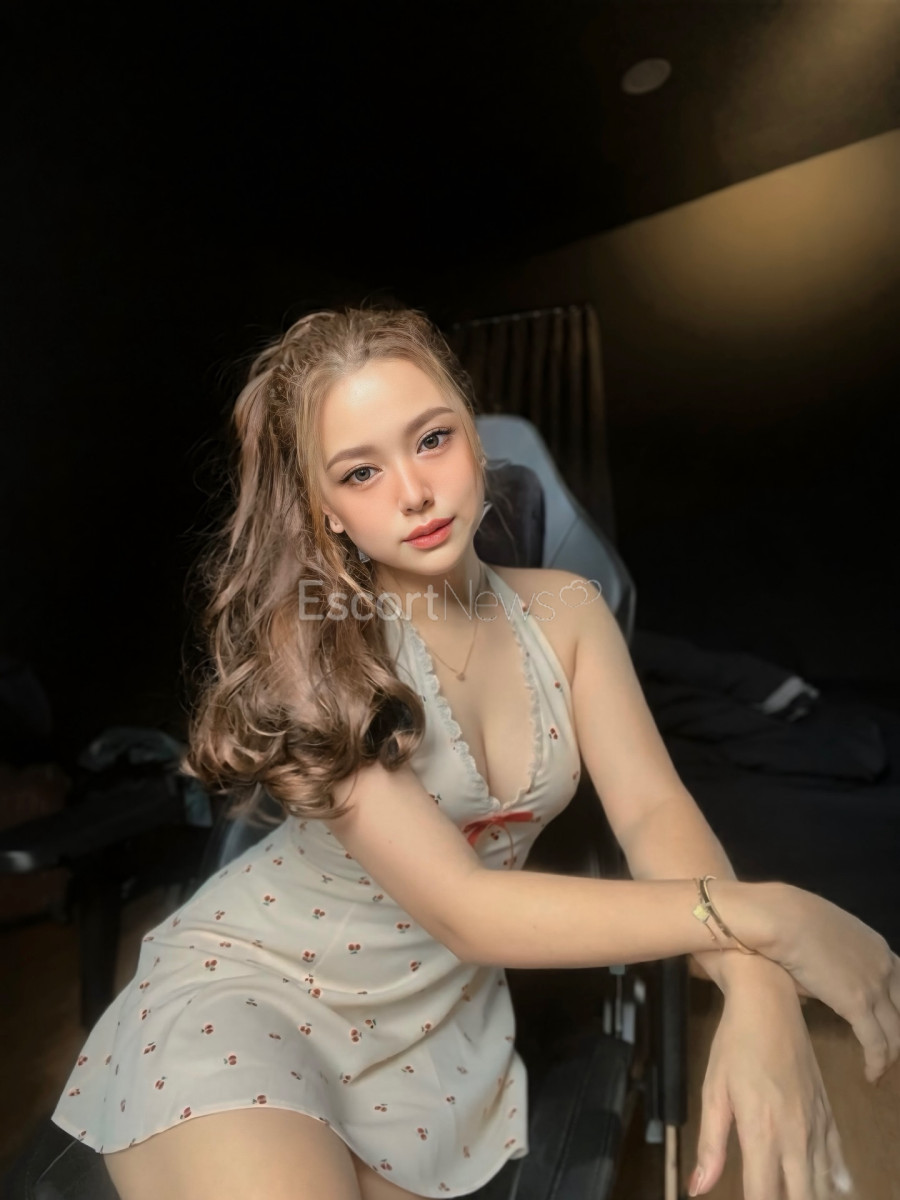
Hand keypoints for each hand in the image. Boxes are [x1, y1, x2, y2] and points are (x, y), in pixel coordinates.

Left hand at [690, 975, 852, 1198]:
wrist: (769, 1003)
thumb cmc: (734, 1045)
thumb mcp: (713, 1091)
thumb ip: (710, 1145)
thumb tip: (698, 1189)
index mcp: (761, 1132)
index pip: (763, 1196)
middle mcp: (795, 1136)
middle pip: (801, 1199)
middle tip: (768, 1197)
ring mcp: (816, 1125)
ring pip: (823, 1186)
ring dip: (809, 1196)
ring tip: (792, 1194)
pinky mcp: (827, 1113)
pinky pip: (837, 1159)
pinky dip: (835, 1182)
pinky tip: (833, 1190)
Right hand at [767, 884, 899, 1083]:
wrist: (781, 917)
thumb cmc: (790, 920)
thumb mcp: (823, 938)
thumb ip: (832, 963)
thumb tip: (818, 984)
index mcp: (878, 948)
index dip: (899, 1010)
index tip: (891, 1026)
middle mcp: (884, 967)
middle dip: (898, 1036)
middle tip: (888, 1053)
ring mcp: (874, 985)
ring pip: (896, 1033)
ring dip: (890, 1056)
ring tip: (880, 1071)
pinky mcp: (857, 1004)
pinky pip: (877, 1044)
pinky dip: (877, 1064)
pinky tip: (870, 1076)